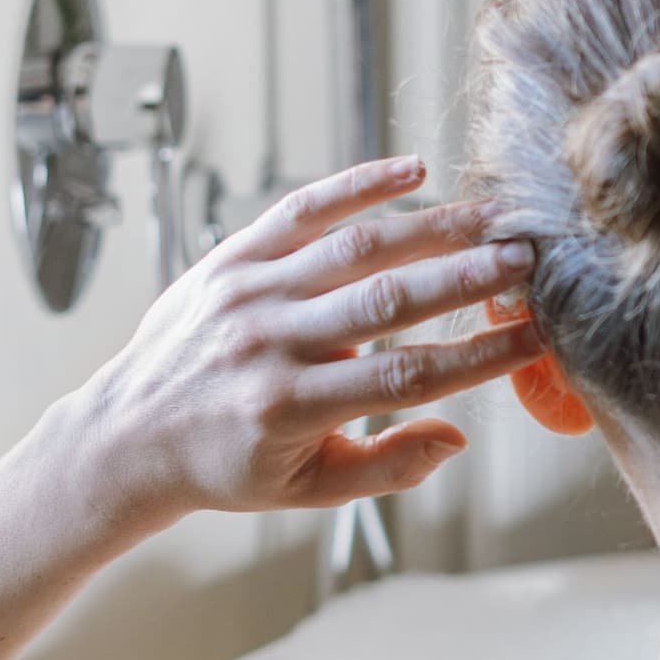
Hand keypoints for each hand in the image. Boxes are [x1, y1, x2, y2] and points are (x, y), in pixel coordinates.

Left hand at [58, 155, 548, 529]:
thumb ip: (387, 467)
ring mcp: (249, 292)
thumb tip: (456, 436)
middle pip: (387, 301)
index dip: (478, 356)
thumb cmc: (226, 465)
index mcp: (291, 407)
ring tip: (490, 216)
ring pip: (353, 248)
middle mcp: (270, 343)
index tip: (534, 338)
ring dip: (429, 227)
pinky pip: (301, 209)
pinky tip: (413, 170)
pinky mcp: (231, 257)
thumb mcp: (308, 489)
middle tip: (528, 258)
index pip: (405, 376)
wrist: (126, 434)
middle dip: (466, 277)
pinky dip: (357, 184)